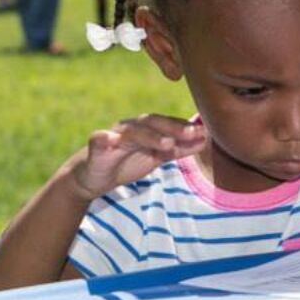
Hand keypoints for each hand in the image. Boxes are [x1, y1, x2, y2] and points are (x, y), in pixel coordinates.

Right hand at [68, 115, 206, 201]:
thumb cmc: (127, 163)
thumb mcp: (156, 157)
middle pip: (153, 122)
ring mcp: (113, 136)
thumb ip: (179, 149)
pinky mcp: (96, 146)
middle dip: (173, 128)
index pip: (167, 123)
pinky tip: (108, 139)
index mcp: (146, 129)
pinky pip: (98, 140)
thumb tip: (205, 140)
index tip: (206, 132)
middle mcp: (131, 128)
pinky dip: (103, 138)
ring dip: (149, 136)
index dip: (185, 126)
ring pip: (132, 132)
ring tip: (166, 143)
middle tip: (192, 133)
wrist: (94, 177)